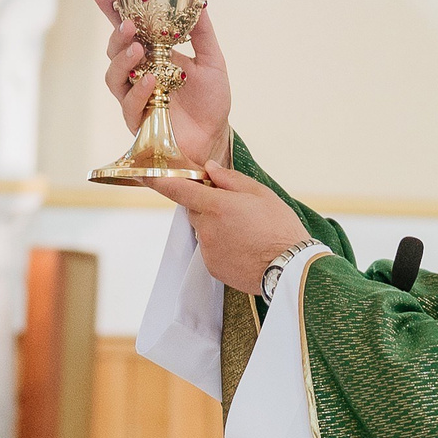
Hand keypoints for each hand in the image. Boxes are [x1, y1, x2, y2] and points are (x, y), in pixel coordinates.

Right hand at [95, 0, 232, 167]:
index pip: (128, 30)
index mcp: (153, 54)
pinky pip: (129, 104)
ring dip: (122, 60)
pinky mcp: (139, 119)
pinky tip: (151, 80)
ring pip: (114, 76)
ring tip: (137, 48)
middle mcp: (140, 73)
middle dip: (117, 35)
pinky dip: (138, 91)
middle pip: (115, 50)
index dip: (113, 12)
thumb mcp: (212, 61)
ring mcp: (136, 96)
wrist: (215, 135)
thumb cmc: (211, 100)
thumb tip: (199, 3)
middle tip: (129, 25)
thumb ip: (202, 34)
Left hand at [148, 158, 311, 294]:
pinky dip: (222, 246)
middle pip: (195, 210)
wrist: (291, 269)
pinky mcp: (212, 268)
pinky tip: (244, 248)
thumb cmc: (280, 228)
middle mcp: (207, 228)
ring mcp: (208, 250)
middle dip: (208, 206)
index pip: (179, 190)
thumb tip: (209, 168)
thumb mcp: (261, 194)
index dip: (160, 181)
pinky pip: (210, 250)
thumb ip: (231, 179)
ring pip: (204, 231)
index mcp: (217, 206)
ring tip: (246, 233)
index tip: (146, 175)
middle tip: (236, 210)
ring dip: (217, 227)